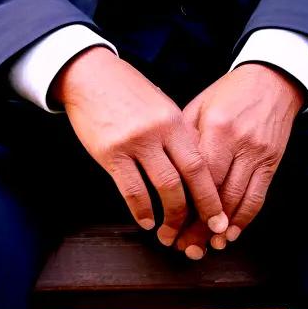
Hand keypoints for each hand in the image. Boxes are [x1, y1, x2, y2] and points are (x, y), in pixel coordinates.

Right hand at [51, 46, 228, 246]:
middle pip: (187, 178)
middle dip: (197, 211)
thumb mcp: (159, 104)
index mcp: (174, 119)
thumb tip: (192, 166)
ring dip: (169, 216)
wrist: (89, 75)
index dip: (211, 194)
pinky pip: (131, 189)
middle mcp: (158, 130)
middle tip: (201, 233)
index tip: (218, 216)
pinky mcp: (110, 152)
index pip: (201, 162)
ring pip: (162, 187)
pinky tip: (146, 220)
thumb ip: (176, 132)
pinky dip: (141, 210)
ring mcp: (134, 141)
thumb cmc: (126, 90)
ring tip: (169, 232)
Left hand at [172, 62, 303, 258]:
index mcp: (216, 127)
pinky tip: (231, 234)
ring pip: (238, 201)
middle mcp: (239, 143)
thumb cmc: (228, 92)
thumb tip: (166, 170)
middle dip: (200, 225)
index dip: (185, 205)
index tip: (170, 225)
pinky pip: (258, 197)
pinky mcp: (272, 162)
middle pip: (218, 194)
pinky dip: (244, 219)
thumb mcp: (199, 105)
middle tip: (184, 246)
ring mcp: (258, 154)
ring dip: (221, 229)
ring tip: (205, 246)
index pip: (199, 176)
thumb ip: (185, 137)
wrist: (271, 80)